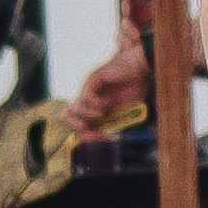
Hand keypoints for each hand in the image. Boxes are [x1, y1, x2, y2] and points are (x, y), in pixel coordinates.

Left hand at [68, 11, 152, 131]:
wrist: (142, 69)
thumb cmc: (135, 88)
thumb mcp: (123, 111)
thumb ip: (112, 123)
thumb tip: (103, 137)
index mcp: (92, 106)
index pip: (76, 123)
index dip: (84, 134)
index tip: (99, 137)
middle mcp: (87, 97)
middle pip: (65, 115)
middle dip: (77, 126)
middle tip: (91, 128)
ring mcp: (89, 88)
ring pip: (74, 107)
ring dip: (89, 115)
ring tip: (103, 113)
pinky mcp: (94, 79)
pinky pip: (87, 97)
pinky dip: (97, 104)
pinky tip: (108, 102)